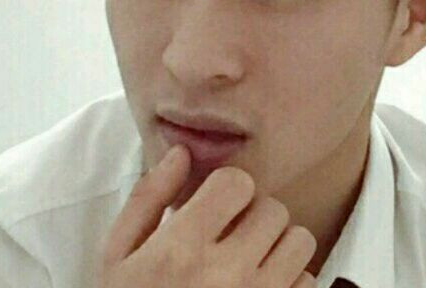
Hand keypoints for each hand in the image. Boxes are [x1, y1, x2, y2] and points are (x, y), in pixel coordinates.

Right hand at [95, 144, 317, 287]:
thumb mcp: (118, 256)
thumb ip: (149, 198)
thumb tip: (182, 152)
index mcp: (181, 250)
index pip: (237, 183)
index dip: (228, 188)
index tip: (217, 204)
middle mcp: (225, 276)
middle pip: (272, 209)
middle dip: (253, 214)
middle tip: (231, 233)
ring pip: (299, 240)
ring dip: (277, 243)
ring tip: (251, 256)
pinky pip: (307, 280)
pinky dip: (290, 278)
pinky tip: (260, 286)